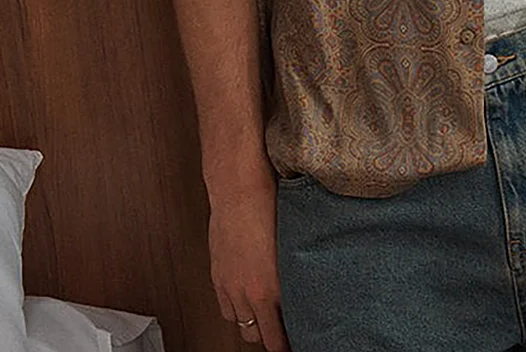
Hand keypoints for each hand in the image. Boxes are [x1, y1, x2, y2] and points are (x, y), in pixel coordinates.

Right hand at [207, 171, 290, 351]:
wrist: (238, 189)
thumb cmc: (270, 206)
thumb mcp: (293, 243)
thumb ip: (296, 272)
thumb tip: (307, 288)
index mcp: (270, 287)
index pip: (277, 337)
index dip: (287, 345)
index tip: (298, 343)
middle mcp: (247, 292)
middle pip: (258, 335)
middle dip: (272, 337)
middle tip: (286, 330)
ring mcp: (230, 285)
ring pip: (240, 324)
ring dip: (254, 325)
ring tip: (268, 317)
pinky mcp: (218, 276)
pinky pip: (226, 308)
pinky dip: (237, 310)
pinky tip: (248, 300)